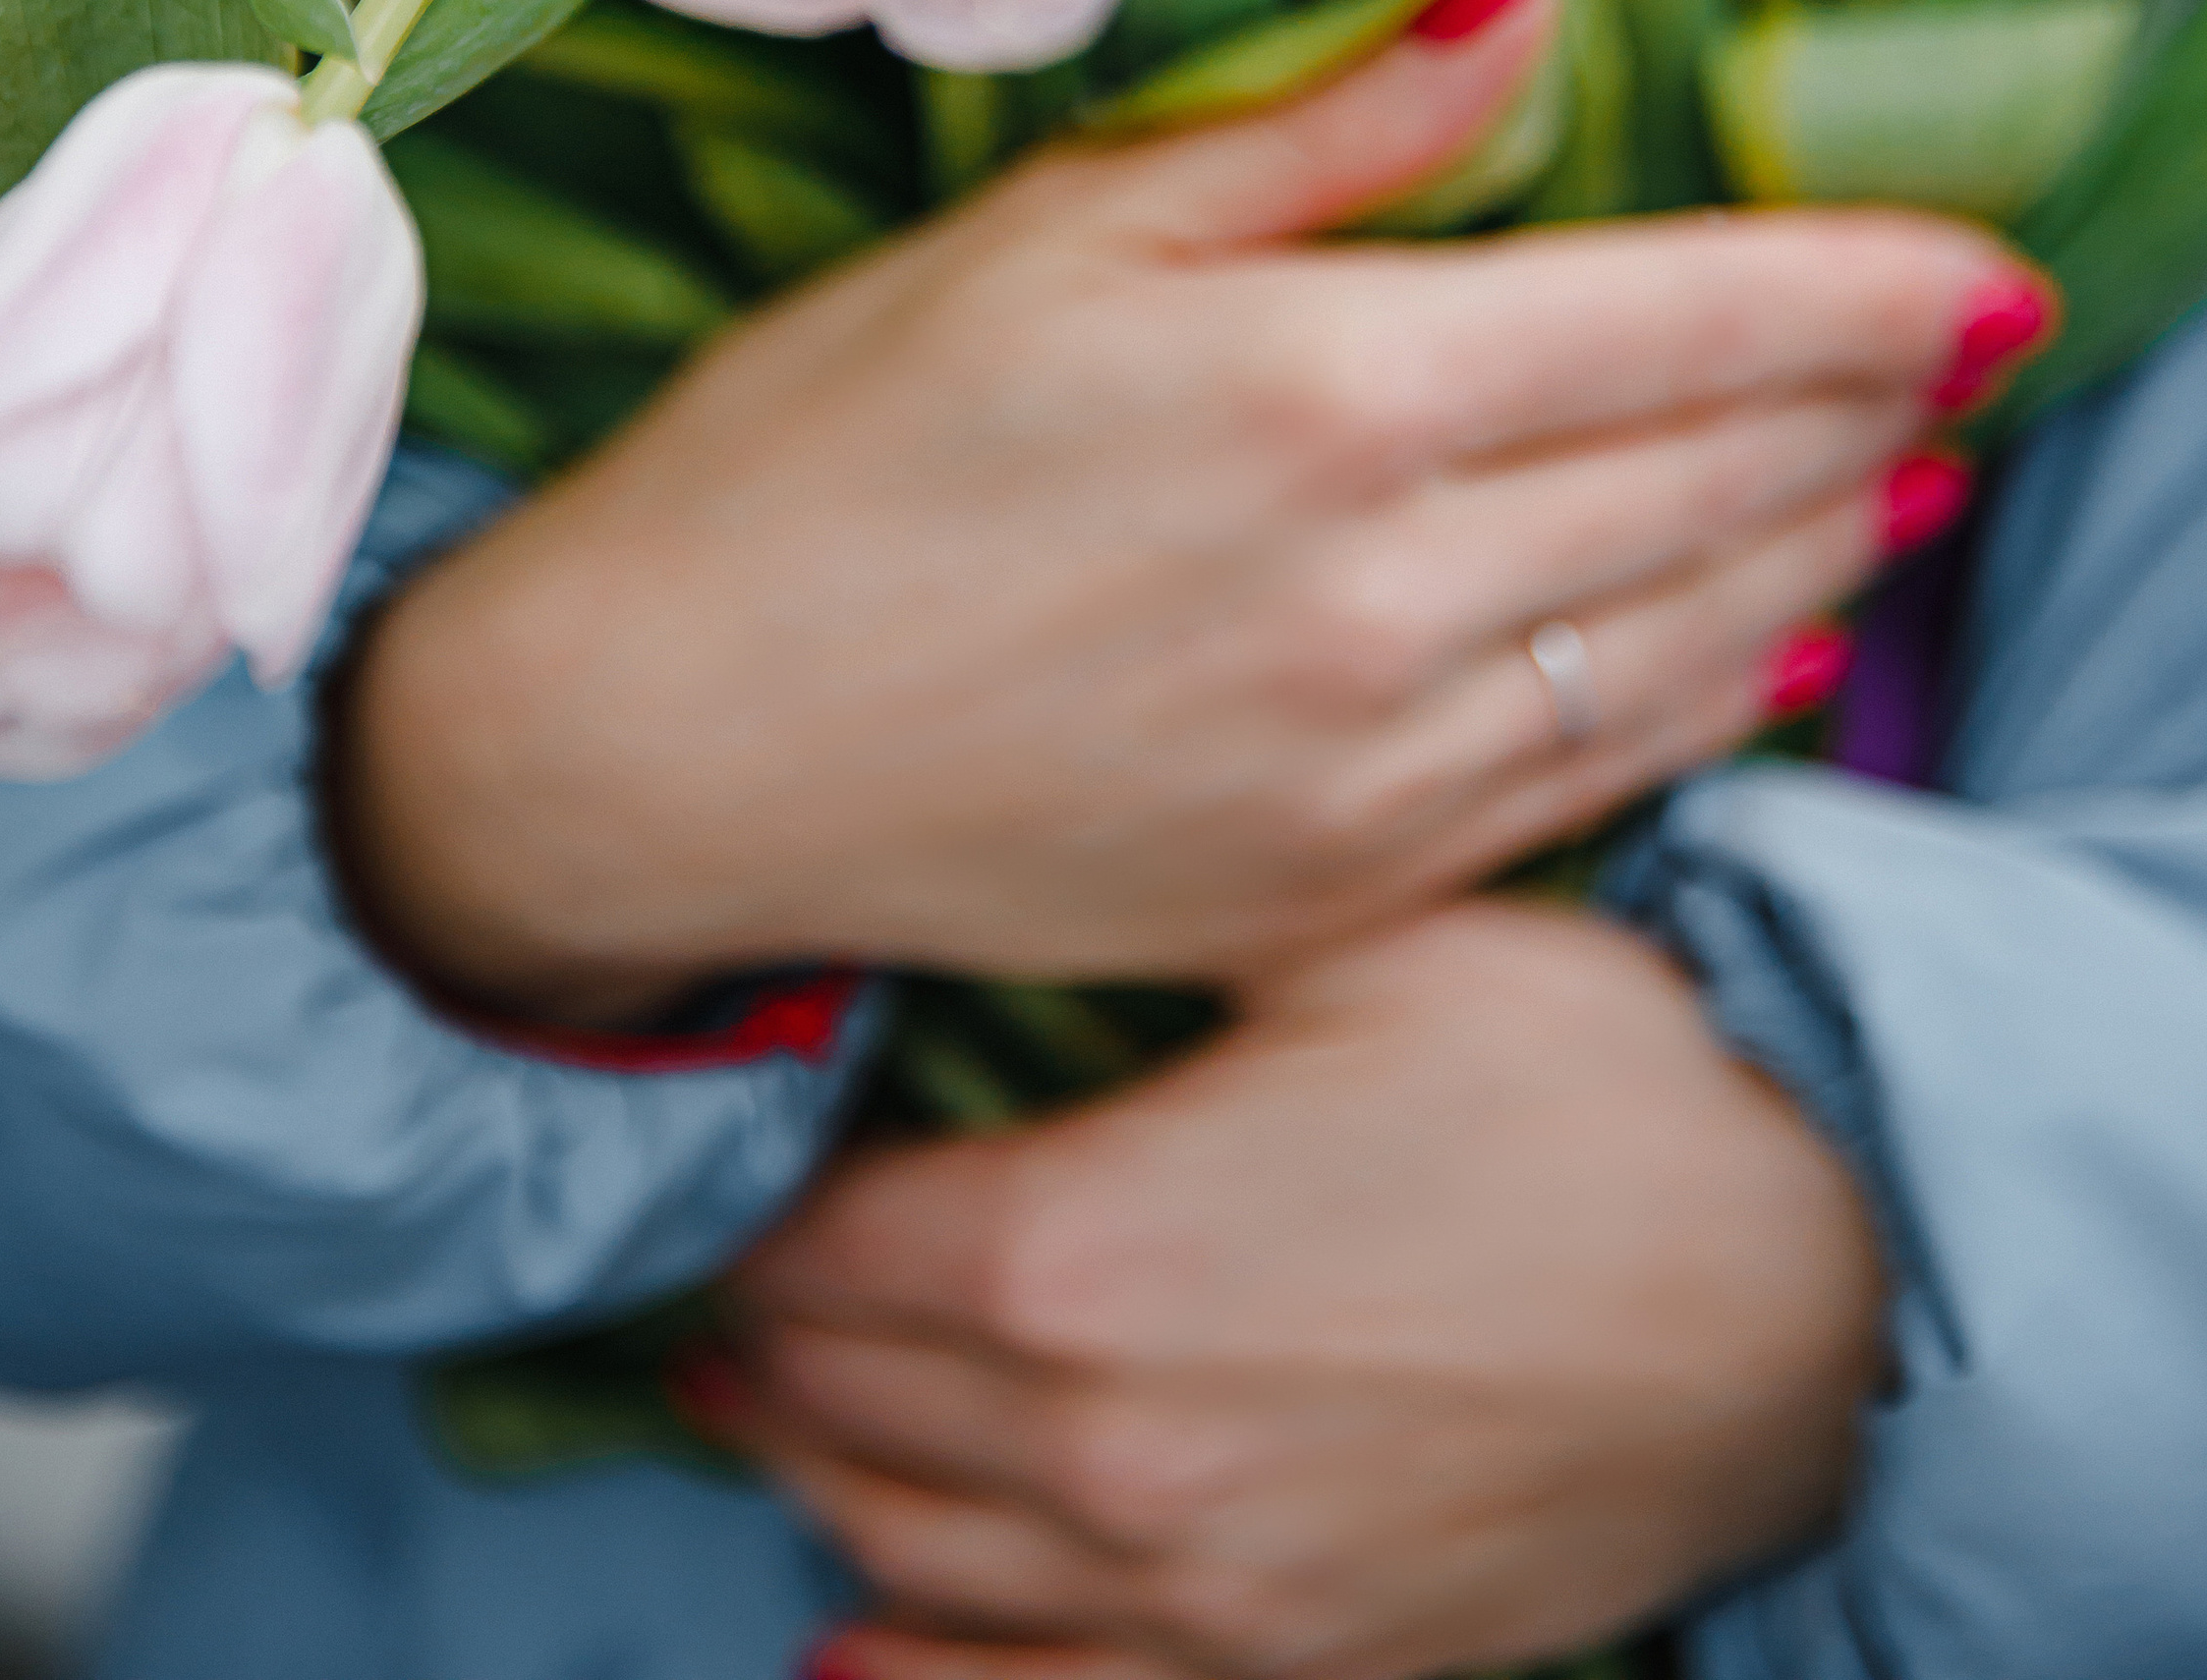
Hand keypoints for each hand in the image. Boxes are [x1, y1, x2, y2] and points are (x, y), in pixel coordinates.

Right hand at [336, 0, 2030, 1018]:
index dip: (1867, 284)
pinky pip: (1604, 780)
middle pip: (1731, 473)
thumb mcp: (1059, 223)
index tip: (1981, 263)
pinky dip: (1720, 694)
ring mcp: (1372, 764)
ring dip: (1827, 544)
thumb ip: (1334, 120)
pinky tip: (1765, 642)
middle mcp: (1385, 591)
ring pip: (1702, 636)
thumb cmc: (825, 443)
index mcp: (1323, 384)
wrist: (658, 743)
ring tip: (1899, 477)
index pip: (1693, 316)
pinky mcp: (1337, 885)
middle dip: (1874, 401)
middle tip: (1957, 347)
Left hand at [729, 904, 1883, 1679]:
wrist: (1809, 1278)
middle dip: (765, 1338)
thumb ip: (1147, 968)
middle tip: (716, 1283)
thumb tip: (1005, 921)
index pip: (830, 1243)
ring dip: (815, 1478)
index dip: (763, 1201)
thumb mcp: (1338, 948)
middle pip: (847, 1397)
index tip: (730, 1159)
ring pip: (915, 1551)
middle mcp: (1100, 1443)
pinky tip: (849, 1653)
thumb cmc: (1578, 1074)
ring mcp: (1194, 1586)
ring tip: (753, 1415)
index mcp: (1082, 1246)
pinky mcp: (1295, 1666)